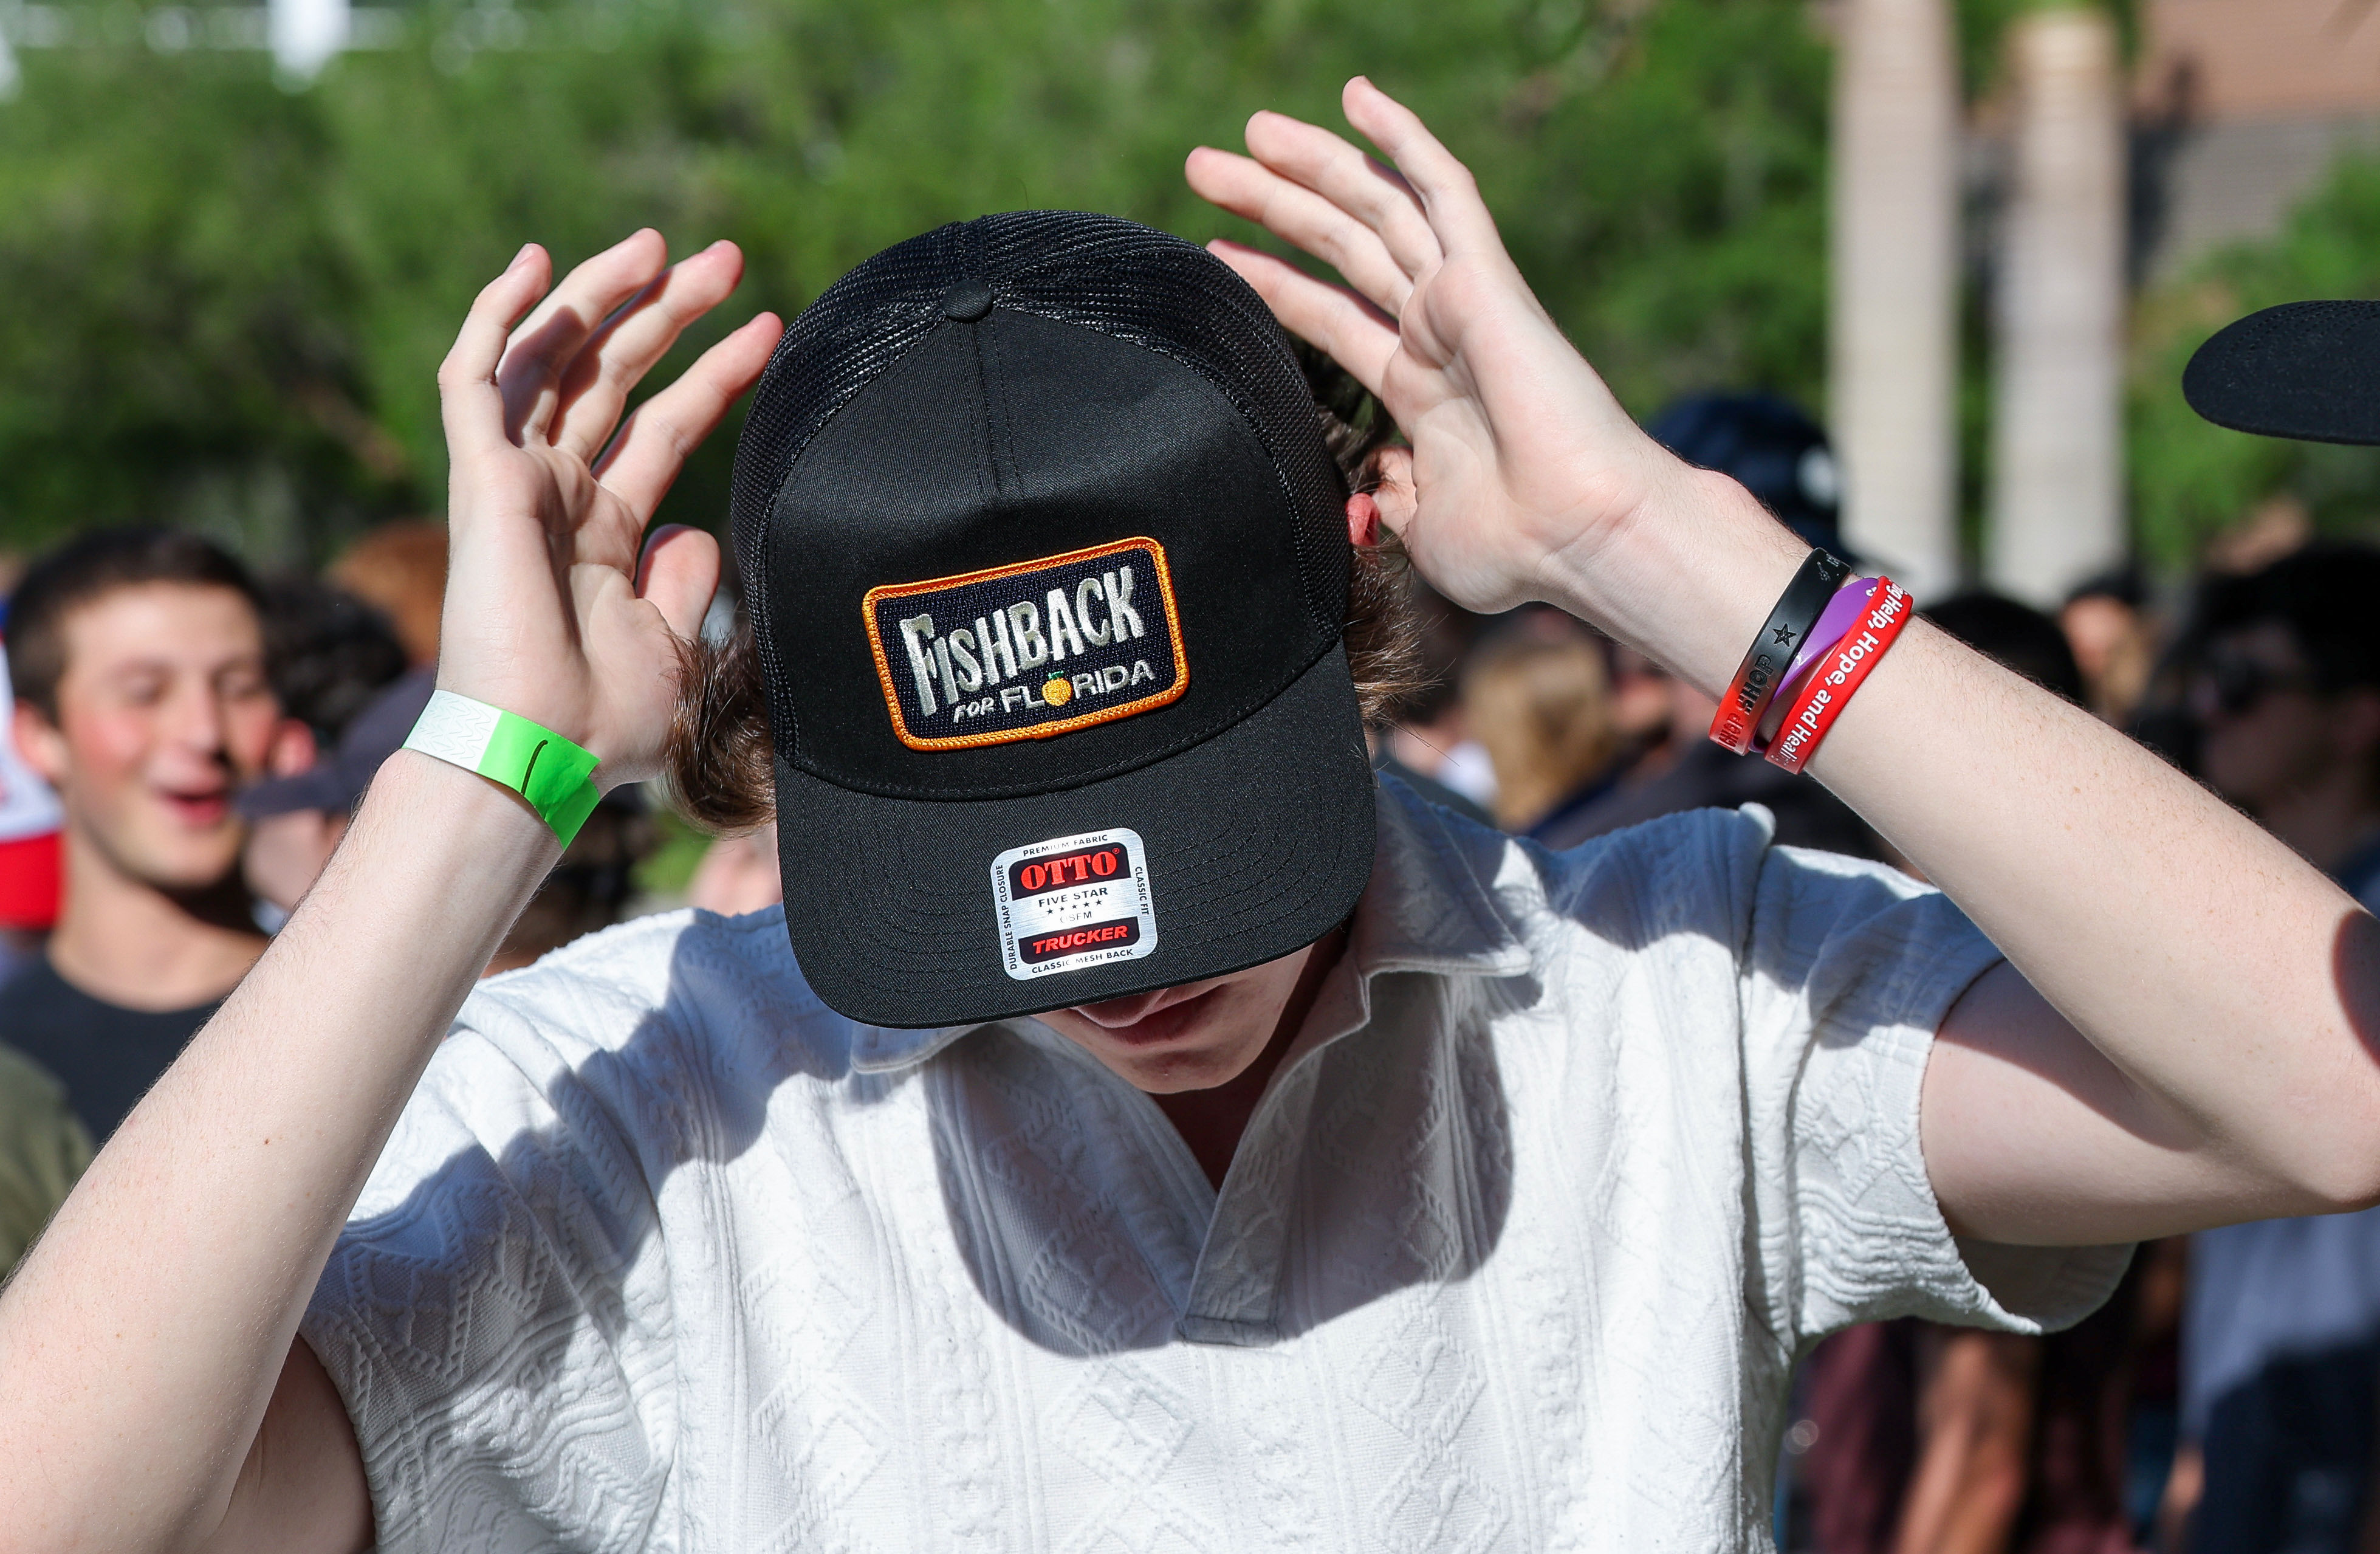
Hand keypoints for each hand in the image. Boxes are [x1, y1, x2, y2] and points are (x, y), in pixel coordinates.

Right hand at [434, 231, 782, 781]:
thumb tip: (696, 532)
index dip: (716, 374)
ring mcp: (514, 481)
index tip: (771, 328)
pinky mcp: (480, 475)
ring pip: (555, 359)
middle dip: (669, 313)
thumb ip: (689, 582)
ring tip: (658, 244)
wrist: (542, 752)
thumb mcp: (676, 647)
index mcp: (603, 532)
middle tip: (726, 258)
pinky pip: (477, 376)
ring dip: (602, 295)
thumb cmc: (603, 724)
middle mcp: (557, 496)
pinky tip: (534, 262)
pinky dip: (500, 316)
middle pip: (617, 376)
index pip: (667, 426)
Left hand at [1188, 79, 1700, 617]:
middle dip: (1271, 203)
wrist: (1578, 538)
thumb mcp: (1426, 529)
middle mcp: (1439, 334)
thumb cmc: (1519, 550)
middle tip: (1205, 167)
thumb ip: (1391, 498)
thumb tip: (1374, 479)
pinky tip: (1357, 97)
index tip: (1214, 254)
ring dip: (1310, 165)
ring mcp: (1462, 301)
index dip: (1272, 282)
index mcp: (1421, 390)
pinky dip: (1402, 140)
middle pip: (1339, 247)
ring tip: (1244, 135)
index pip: (1329, 315)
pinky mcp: (1484, 279)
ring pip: (1374, 208)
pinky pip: (1441, 190)